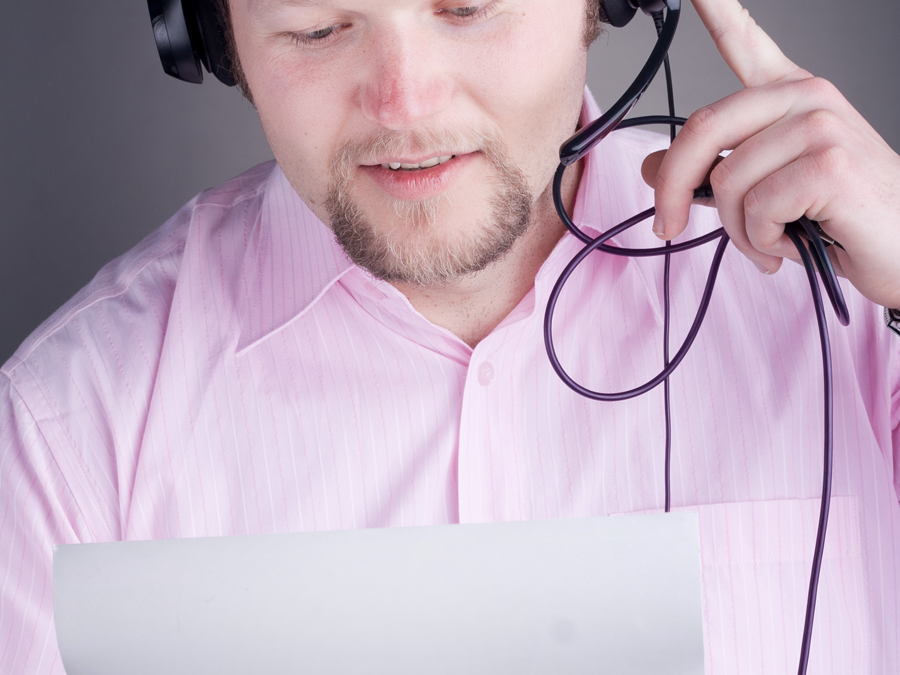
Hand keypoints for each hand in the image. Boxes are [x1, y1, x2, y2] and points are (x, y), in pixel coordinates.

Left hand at [642, 0, 899, 307]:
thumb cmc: (839, 216)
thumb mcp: (765, 188)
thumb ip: (713, 169)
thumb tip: (653, 166)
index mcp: (789, 94)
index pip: (743, 41)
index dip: (715, 9)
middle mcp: (806, 96)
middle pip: (702, 129)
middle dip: (672, 190)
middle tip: (667, 226)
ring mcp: (820, 125)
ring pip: (726, 180)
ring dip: (737, 229)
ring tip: (770, 238)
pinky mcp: (828, 163)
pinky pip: (755, 208)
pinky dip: (762, 241)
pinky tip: (792, 241)